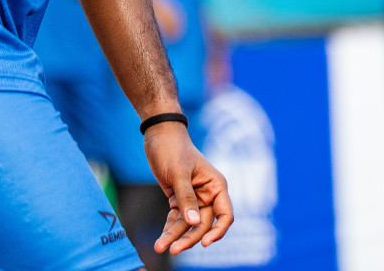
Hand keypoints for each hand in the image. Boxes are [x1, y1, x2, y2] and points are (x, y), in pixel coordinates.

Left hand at [144, 121, 232, 254]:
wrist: (158, 135)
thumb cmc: (173, 148)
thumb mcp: (179, 172)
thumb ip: (186, 197)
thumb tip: (193, 223)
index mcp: (216, 186)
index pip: (225, 216)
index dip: (218, 232)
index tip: (205, 243)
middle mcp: (208, 195)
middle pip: (203, 224)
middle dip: (188, 238)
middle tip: (173, 250)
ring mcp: (194, 198)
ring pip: (187, 225)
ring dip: (175, 236)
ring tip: (159, 247)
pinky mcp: (179, 199)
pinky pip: (177, 219)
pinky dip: (169, 228)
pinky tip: (161, 239)